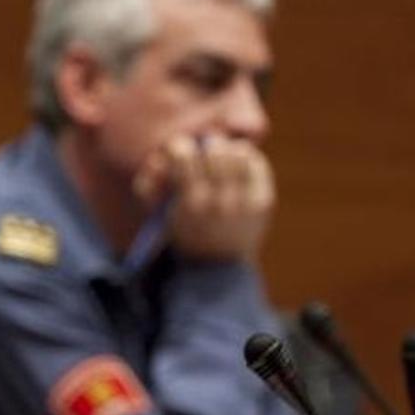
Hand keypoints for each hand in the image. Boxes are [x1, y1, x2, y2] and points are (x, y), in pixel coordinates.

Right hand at [137, 134, 274, 263]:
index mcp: (190, 204)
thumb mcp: (161, 214)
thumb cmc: (185, 232)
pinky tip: (238, 165)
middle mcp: (220, 203)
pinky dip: (246, 157)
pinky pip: (256, 163)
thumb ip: (151, 185)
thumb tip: (162, 156)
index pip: (184, 155)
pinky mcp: (263, 202)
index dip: (180, 147)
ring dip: (228, 150)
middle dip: (207, 147)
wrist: (217, 267)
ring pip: (239, 153)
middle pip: (216, 150)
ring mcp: (245, 203)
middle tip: (204, 152)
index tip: (180, 151)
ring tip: (222, 159)